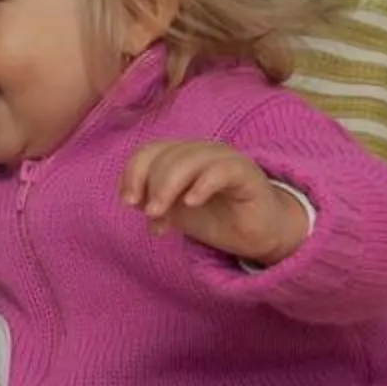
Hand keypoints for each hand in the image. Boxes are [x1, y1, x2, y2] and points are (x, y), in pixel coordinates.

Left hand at [120, 141, 307, 264]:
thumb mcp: (176, 211)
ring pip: (188, 161)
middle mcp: (201, 151)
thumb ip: (154, 202)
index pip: (149, 152)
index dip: (133, 173)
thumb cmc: (216, 217)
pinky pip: (221, 171)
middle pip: (166, 157)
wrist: (257, 234)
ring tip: (160, 215)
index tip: (129, 202)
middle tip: (151, 215)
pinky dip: (202, 185)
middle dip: (152, 187)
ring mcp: (224, 159)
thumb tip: (132, 201)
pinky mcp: (246, 173)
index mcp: (182, 155)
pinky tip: (191, 204)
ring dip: (167, 188)